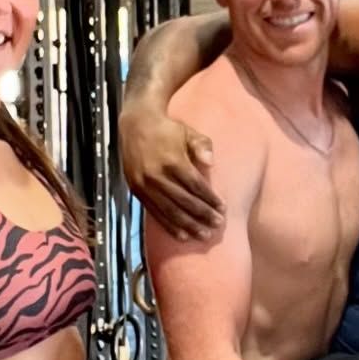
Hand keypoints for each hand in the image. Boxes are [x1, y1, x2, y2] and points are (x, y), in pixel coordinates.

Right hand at [121, 112, 223, 240]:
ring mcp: (144, 185)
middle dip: (203, 215)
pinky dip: (169, 225)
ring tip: (204, 235)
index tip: (223, 208)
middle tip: (218, 225)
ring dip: (188, 225)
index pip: (195, 186)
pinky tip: (182, 235)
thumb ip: (201, 145)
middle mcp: (156, 175)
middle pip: (184, 201)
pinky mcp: (137, 191)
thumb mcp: (187, 131)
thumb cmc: (167, 129)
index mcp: (172, 160)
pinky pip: (155, 213)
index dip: (210, 199)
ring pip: (170, 211)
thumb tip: (211, 162)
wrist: (135, 124)